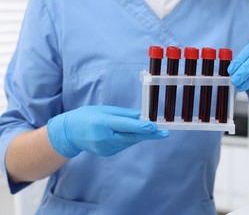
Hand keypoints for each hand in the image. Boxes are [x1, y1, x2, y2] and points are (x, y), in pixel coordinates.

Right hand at [47, 105, 168, 157]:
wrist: (69, 133)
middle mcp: (103, 137)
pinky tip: (137, 134)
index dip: (139, 126)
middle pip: (130, 136)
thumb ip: (125, 114)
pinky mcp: (107, 153)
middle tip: (164, 133)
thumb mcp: (105, 110)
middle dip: (149, 134)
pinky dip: (132, 139)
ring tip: (155, 131)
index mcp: (101, 123)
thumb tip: (143, 116)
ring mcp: (105, 148)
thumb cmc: (88, 116)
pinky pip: (124, 145)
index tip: (153, 126)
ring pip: (129, 141)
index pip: (123, 125)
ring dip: (142, 135)